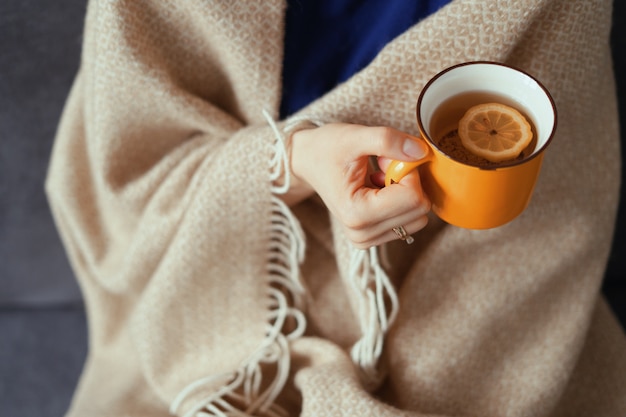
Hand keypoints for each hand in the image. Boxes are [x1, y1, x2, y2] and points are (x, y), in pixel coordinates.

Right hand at [288, 123, 430, 248]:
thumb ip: (388, 141)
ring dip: (406, 191)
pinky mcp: (374, 237)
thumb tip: (421, 152)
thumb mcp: (355, 136)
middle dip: (408, 181)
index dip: (407, 169)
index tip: (385, 158)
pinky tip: (379, 189)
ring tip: (379, 177)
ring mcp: (368, 239)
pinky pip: (410, 221)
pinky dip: (401, 202)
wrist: (309, 161)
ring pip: (418, 217)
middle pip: (419, 209)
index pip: (413, 196)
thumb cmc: (327, 148)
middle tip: (382, 166)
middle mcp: (362, 233)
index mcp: (356, 213)